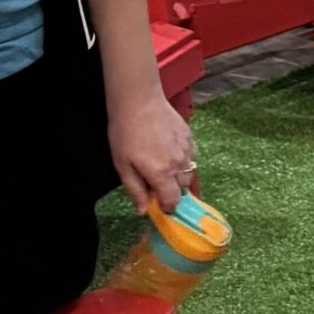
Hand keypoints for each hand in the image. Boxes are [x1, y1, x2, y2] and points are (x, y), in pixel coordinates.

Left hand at [108, 92, 196, 211]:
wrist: (139, 103)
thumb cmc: (125, 135)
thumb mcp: (122, 166)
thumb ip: (135, 190)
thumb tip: (144, 211)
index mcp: (162, 174)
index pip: (173, 200)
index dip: (166, 207)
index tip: (157, 204)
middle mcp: (179, 164)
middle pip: (183, 188)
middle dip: (172, 191)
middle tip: (156, 183)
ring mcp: (188, 149)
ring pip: (189, 172)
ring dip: (179, 176)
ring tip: (162, 166)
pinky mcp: (191, 137)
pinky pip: (191, 156)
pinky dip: (183, 160)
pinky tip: (169, 152)